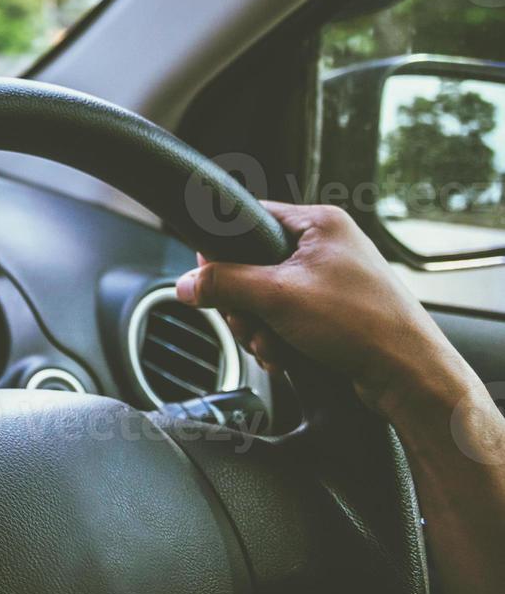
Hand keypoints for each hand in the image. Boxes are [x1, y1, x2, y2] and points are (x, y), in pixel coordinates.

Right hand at [176, 201, 481, 423]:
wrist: (408, 374)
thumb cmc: (362, 324)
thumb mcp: (278, 296)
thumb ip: (224, 284)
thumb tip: (185, 283)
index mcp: (319, 223)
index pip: (249, 219)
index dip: (223, 250)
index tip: (211, 276)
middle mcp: (326, 247)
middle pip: (250, 266)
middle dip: (243, 304)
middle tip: (251, 322)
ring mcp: (329, 281)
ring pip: (264, 298)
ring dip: (258, 327)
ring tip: (275, 344)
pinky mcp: (331, 312)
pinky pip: (283, 319)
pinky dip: (276, 339)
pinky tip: (286, 354)